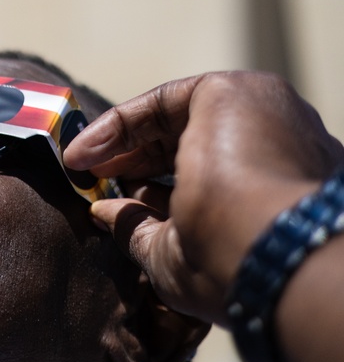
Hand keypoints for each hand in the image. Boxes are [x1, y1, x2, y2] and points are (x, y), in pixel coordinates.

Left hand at [64, 72, 343, 325]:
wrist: (263, 251)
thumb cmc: (227, 268)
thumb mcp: (171, 255)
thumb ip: (137, 228)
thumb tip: (102, 213)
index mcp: (277, 197)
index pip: (207, 181)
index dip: (150, 189)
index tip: (109, 201)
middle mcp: (279, 153)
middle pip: (192, 145)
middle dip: (134, 160)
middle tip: (91, 177)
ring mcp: (263, 119)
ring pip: (178, 120)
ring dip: (122, 140)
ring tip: (82, 164)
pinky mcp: (238, 92)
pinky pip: (166, 101)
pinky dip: (121, 122)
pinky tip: (87, 151)